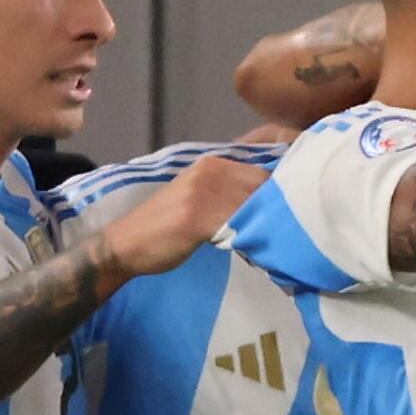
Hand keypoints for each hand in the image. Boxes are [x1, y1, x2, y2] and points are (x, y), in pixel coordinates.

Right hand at [100, 149, 270, 279]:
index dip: (280, 190)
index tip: (290, 209)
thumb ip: (229, 192)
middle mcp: (210, 170)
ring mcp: (203, 191)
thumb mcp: (199, 198)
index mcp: (212, 163)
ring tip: (273, 243)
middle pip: (263, 185)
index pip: (262, 169)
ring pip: (253, 204)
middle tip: (285, 231)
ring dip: (267, 224)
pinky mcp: (197, 216)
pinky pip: (237, 223)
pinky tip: (254, 251)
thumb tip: (269, 202)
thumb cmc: (166, 227)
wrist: (126, 244)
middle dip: (278, 208)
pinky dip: (250, 237)